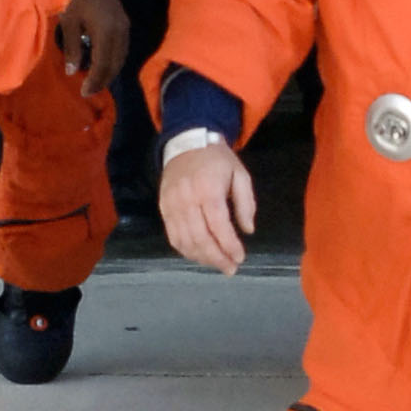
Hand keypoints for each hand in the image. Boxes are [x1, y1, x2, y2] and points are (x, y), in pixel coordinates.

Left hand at [56, 0, 128, 92]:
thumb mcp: (70, 23)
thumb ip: (71, 48)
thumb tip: (71, 72)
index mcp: (105, 32)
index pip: (103, 64)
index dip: (95, 80)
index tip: (84, 91)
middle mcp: (120, 32)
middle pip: (115, 64)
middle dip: (103, 80)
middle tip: (89, 90)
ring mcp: (125, 28)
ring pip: (121, 58)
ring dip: (110, 72)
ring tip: (96, 81)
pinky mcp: (125, 24)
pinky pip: (122, 49)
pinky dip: (114, 61)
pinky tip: (103, 65)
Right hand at [160, 138, 255, 274]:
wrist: (187, 142)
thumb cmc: (217, 160)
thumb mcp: (240, 174)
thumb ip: (246, 203)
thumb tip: (247, 230)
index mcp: (208, 189)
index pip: (218, 226)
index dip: (229, 246)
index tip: (240, 257)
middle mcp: (187, 199)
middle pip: (200, 238)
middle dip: (217, 258)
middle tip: (230, 268)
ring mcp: (172, 205)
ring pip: (185, 241)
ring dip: (202, 258)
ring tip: (217, 264)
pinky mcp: (163, 208)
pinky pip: (173, 236)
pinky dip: (186, 250)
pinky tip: (199, 256)